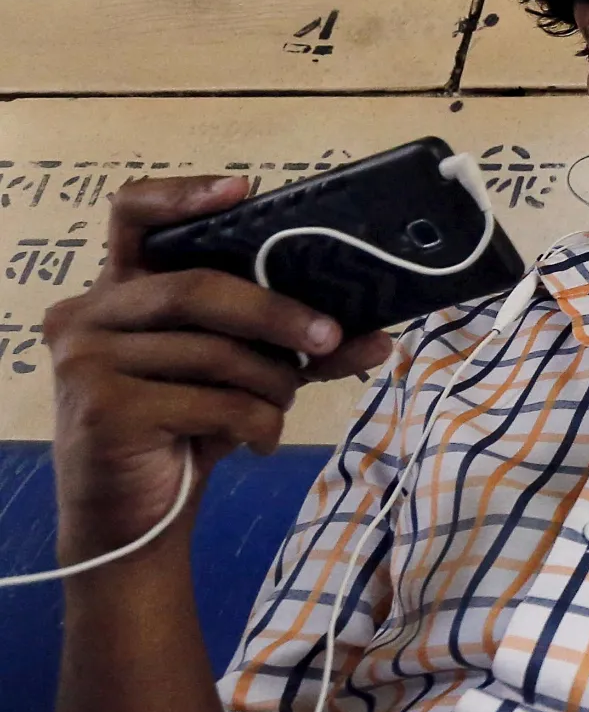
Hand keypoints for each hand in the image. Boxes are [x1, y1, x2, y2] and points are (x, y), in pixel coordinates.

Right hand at [42, 176, 391, 565]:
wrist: (135, 519)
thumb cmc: (186, 430)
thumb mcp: (244, 377)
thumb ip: (299, 348)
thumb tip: (380, 334)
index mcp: (117, 290)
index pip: (133, 215)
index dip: (184, 195)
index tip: (243, 191)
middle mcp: (86, 314)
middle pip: (197, 288)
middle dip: (277, 313)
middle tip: (330, 336)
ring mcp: (84, 360)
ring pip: (213, 352)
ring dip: (270, 383)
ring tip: (279, 408)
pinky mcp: (102, 409)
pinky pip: (212, 402)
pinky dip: (256, 423)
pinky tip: (257, 440)